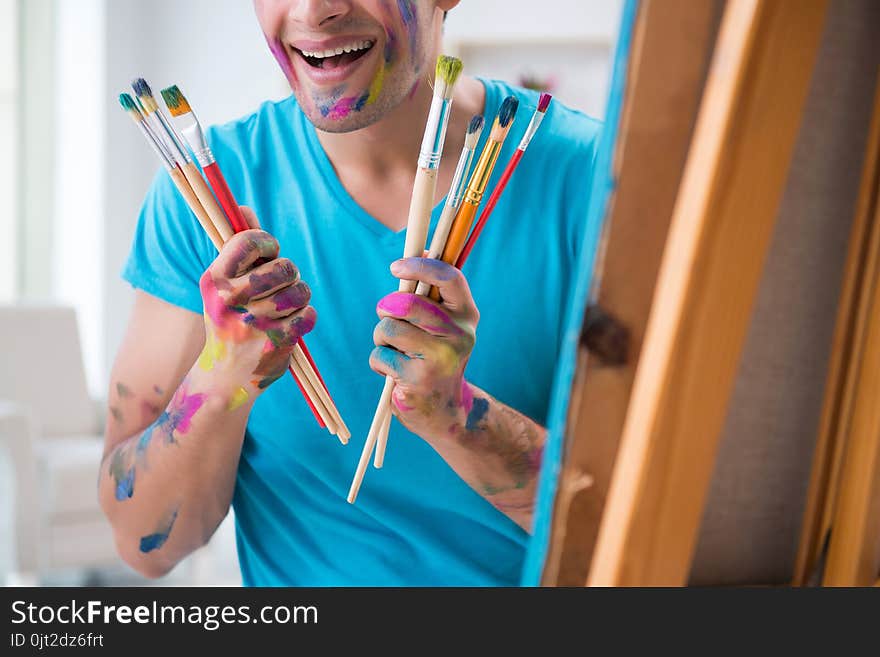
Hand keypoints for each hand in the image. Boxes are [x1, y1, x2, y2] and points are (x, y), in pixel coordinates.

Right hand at [198, 222, 314, 391]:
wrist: (225, 378)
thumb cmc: (230, 320)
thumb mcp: (224, 285)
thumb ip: (238, 246)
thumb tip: (243, 208)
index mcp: (215, 281)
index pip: (250, 241)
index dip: (268, 243)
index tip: (269, 253)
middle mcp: (230, 301)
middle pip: (284, 266)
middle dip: (289, 274)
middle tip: (281, 285)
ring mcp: (254, 323)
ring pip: (300, 290)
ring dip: (300, 297)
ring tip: (286, 306)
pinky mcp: (276, 343)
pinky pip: (309, 314)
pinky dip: (305, 318)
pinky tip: (291, 325)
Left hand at [370, 257, 479, 441]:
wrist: (446, 411)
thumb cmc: (436, 356)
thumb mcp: (445, 324)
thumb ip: (433, 293)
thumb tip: (421, 250)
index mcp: (467, 315)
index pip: (448, 277)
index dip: (419, 266)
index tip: (395, 267)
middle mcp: (459, 335)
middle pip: (406, 303)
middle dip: (386, 308)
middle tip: (386, 316)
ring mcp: (439, 360)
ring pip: (388, 328)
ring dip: (380, 337)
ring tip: (394, 350)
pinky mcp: (417, 381)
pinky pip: (379, 355)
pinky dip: (378, 362)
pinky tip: (393, 372)